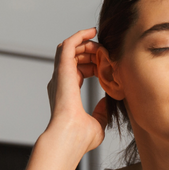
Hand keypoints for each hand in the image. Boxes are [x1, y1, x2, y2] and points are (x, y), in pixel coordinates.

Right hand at [44, 28, 106, 155]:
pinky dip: (80, 35)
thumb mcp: (97, 124)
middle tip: (105, 53)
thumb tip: (107, 102)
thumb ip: (102, 113)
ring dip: (86, 43)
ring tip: (100, 42)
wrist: (69, 138)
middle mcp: (60, 82)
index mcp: (67, 93)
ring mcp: (60, 75)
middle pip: (74, 58)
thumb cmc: (80, 138)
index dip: (93, 65)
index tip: (106, 65)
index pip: (79, 71)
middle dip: (91, 53)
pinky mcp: (63, 69)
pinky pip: (69, 44)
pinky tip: (92, 31)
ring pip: (70, 49)